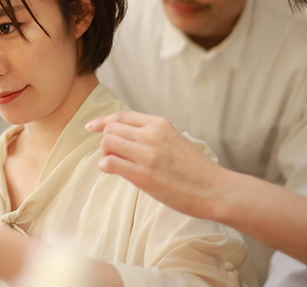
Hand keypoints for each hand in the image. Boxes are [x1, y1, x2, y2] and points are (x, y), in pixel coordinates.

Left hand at [85, 111, 231, 219]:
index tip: (91, 127)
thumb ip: (153, 135)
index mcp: (160, 124)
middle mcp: (152, 135)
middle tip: (114, 156)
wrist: (215, 190)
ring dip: (106, 154)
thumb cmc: (196, 170)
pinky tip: (112, 171)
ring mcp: (147, 154)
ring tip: (116, 165)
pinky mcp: (144, 175)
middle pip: (111, 129)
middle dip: (106, 142)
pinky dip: (106, 166)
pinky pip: (110, 162)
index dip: (102, 121)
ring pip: (108, 143)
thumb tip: (126, 137)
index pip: (121, 116)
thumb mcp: (175, 140)